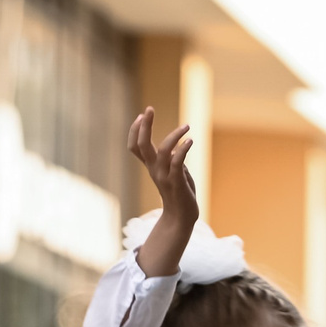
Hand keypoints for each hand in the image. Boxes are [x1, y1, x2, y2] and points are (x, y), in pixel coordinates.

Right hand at [128, 106, 197, 276]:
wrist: (182, 217)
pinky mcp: (176, 182)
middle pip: (141, 146)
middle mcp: (154, 170)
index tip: (142, 115)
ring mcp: (164, 176)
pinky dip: (183, 150)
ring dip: (173, 136)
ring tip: (187, 126)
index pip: (135, 146)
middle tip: (149, 109)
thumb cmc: (179, 193)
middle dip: (144, 126)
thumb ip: (171, 158)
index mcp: (151, 167)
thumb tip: (174, 147)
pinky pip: (177, 163)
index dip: (135, 130)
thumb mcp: (173, 172)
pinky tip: (190, 141)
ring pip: (161, 152)